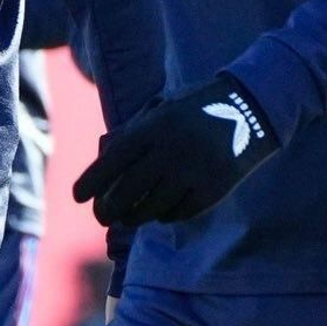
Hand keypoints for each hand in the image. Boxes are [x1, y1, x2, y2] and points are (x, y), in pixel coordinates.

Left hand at [74, 74, 278, 228]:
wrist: (249, 110)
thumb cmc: (195, 108)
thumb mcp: (161, 108)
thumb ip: (133, 131)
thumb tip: (104, 161)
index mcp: (153, 128)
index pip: (112, 161)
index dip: (91, 182)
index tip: (77, 197)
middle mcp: (169, 152)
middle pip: (127, 192)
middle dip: (107, 208)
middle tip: (101, 215)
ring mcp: (191, 173)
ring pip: (151, 207)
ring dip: (134, 216)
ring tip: (127, 217)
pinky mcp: (212, 190)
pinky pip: (179, 212)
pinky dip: (164, 216)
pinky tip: (159, 213)